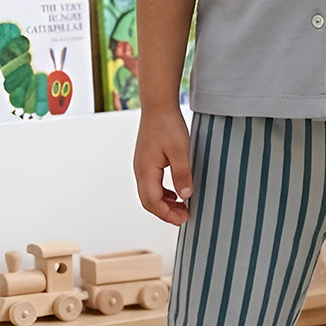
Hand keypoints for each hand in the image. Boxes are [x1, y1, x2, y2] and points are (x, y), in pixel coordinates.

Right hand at [133, 107, 192, 225]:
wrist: (158, 105)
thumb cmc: (167, 125)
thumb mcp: (180, 151)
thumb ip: (182, 174)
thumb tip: (185, 196)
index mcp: (146, 170)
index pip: (152, 202)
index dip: (167, 214)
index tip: (183, 219)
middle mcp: (140, 170)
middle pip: (149, 201)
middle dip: (166, 212)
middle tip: (185, 217)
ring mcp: (141, 166)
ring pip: (149, 193)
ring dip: (165, 203)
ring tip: (182, 207)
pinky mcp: (146, 161)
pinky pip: (152, 184)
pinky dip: (163, 193)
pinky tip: (175, 193)